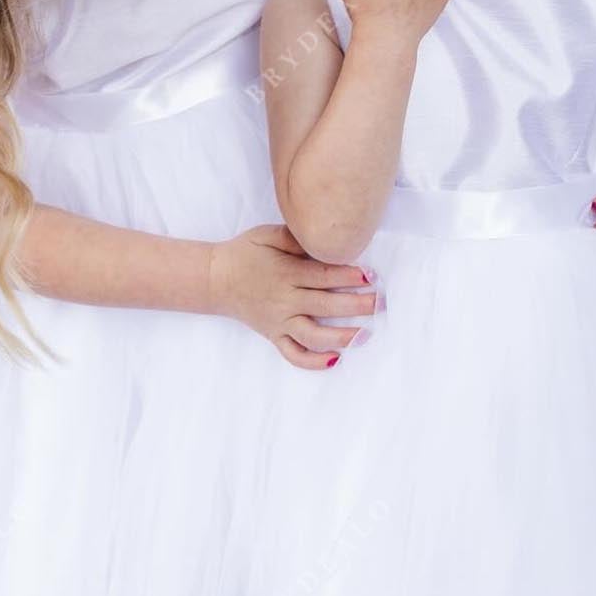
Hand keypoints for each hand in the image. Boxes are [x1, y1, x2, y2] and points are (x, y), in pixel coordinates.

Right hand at [207, 223, 381, 369]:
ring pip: (314, 335)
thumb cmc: (245, 253)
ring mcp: (279, 321)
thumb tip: (322, 238)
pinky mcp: (273, 335)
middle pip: (327, 305)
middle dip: (357, 305)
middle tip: (381, 303)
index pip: (324, 276)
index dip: (350, 276)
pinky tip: (335, 359)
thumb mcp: (266, 234)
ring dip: (342, 337)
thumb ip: (295, 237)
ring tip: (365, 334)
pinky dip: (313, 361)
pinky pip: (293, 354)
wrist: (215, 279)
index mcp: (286, 273)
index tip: (371, 276)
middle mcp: (285, 300)